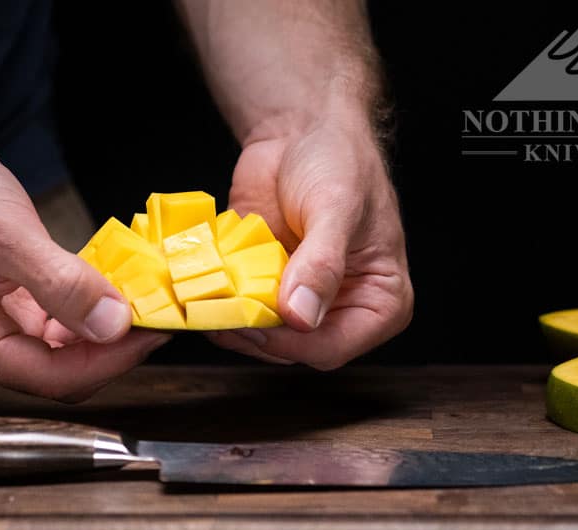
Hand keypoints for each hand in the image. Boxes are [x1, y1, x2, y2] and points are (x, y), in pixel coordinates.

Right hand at [0, 137, 170, 401]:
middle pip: (58, 371)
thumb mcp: (10, 238)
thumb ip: (64, 287)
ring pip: (58, 349)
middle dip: (108, 346)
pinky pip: (50, 322)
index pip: (53, 378)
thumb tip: (114, 324)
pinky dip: (80, 308)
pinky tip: (105, 288)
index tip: (151, 331)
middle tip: (153, 315)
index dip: (109, 359)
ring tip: (136, 300)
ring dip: (98, 328)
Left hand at [208, 117, 412, 369]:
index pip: (332, 348)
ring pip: (259, 336)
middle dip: (252, 332)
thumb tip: (302, 316)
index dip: (290, 342)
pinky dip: (215, 304)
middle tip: (215, 308)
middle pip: (291, 348)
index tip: (255, 320)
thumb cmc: (337, 161)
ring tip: (202, 297)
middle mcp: (341, 309)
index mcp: (380, 301)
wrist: (300, 131)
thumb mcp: (335, 209)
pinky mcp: (264, 287)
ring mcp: (299, 300)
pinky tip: (197, 287)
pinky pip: (236, 311)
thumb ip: (321, 264)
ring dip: (228, 321)